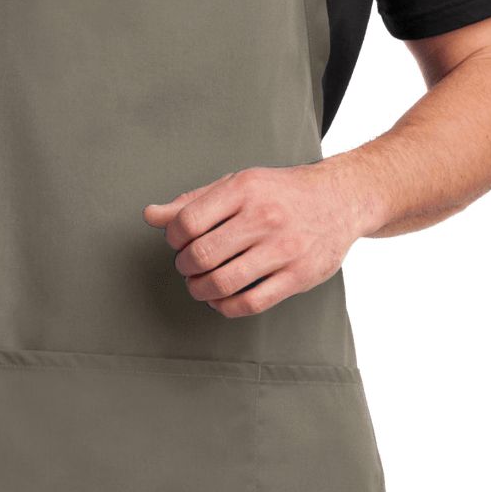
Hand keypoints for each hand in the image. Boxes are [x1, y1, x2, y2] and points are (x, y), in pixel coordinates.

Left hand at [143, 161, 365, 317]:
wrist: (340, 199)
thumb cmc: (280, 193)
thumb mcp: (236, 185)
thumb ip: (193, 202)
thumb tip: (150, 216)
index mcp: (244, 189)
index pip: (188, 222)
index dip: (173, 239)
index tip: (179, 242)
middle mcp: (264, 218)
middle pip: (201, 256)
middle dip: (185, 267)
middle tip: (189, 266)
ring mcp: (283, 249)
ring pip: (223, 283)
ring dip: (200, 290)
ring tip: (201, 285)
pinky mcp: (298, 276)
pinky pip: (250, 303)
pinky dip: (226, 307)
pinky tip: (222, 299)